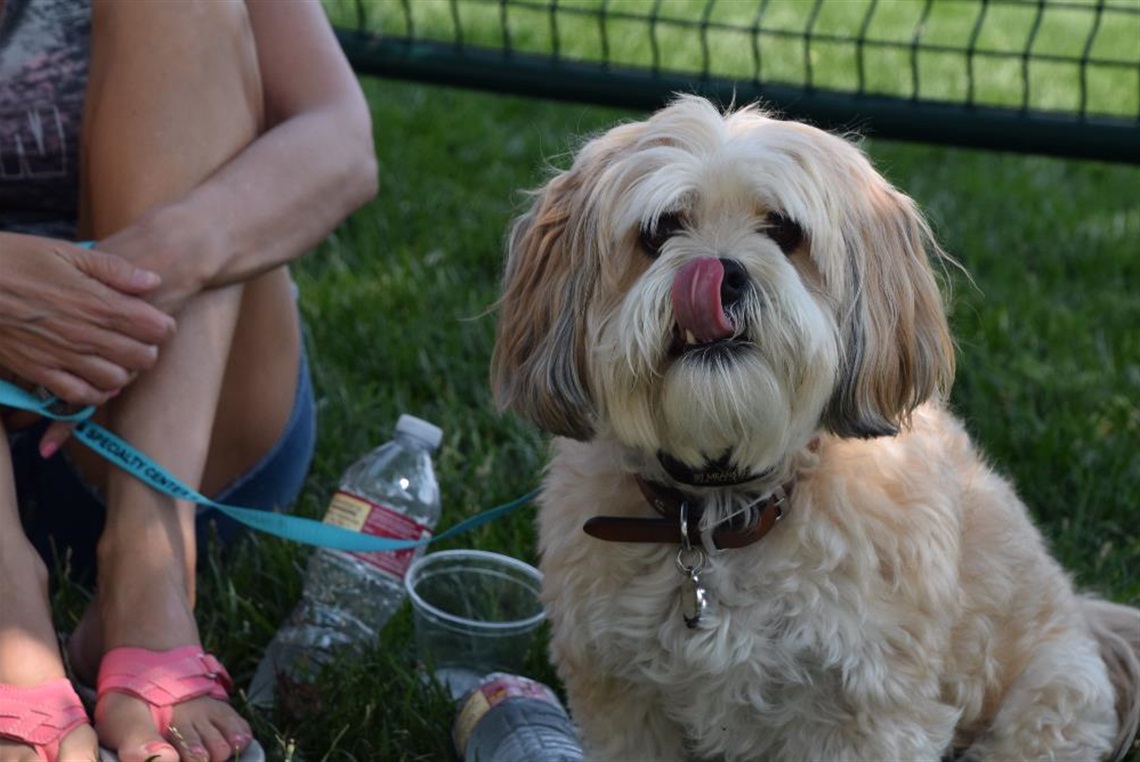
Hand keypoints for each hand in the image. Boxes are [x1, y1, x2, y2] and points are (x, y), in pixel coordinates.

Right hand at [0, 233, 175, 406]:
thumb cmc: (14, 259)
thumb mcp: (66, 252)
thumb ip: (114, 270)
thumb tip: (153, 282)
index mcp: (96, 302)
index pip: (155, 328)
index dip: (163, 326)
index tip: (156, 320)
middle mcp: (83, 334)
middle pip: (142, 358)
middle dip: (147, 349)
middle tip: (138, 339)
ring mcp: (60, 356)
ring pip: (116, 381)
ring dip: (123, 372)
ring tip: (117, 358)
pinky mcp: (37, 371)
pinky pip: (79, 396)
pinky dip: (94, 393)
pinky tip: (95, 379)